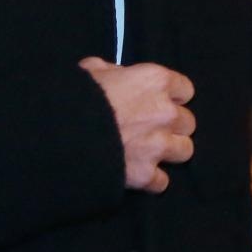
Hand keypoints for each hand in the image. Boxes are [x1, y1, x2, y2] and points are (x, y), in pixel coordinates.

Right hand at [79, 57, 195, 193]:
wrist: (64, 133)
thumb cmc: (79, 95)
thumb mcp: (93, 70)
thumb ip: (113, 71)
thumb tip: (116, 75)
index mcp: (156, 81)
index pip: (185, 89)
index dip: (171, 96)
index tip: (156, 101)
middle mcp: (166, 112)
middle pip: (187, 122)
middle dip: (172, 125)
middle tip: (151, 128)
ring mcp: (159, 145)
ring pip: (185, 150)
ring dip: (169, 151)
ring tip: (150, 152)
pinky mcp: (147, 174)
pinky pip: (162, 181)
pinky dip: (151, 180)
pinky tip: (137, 173)